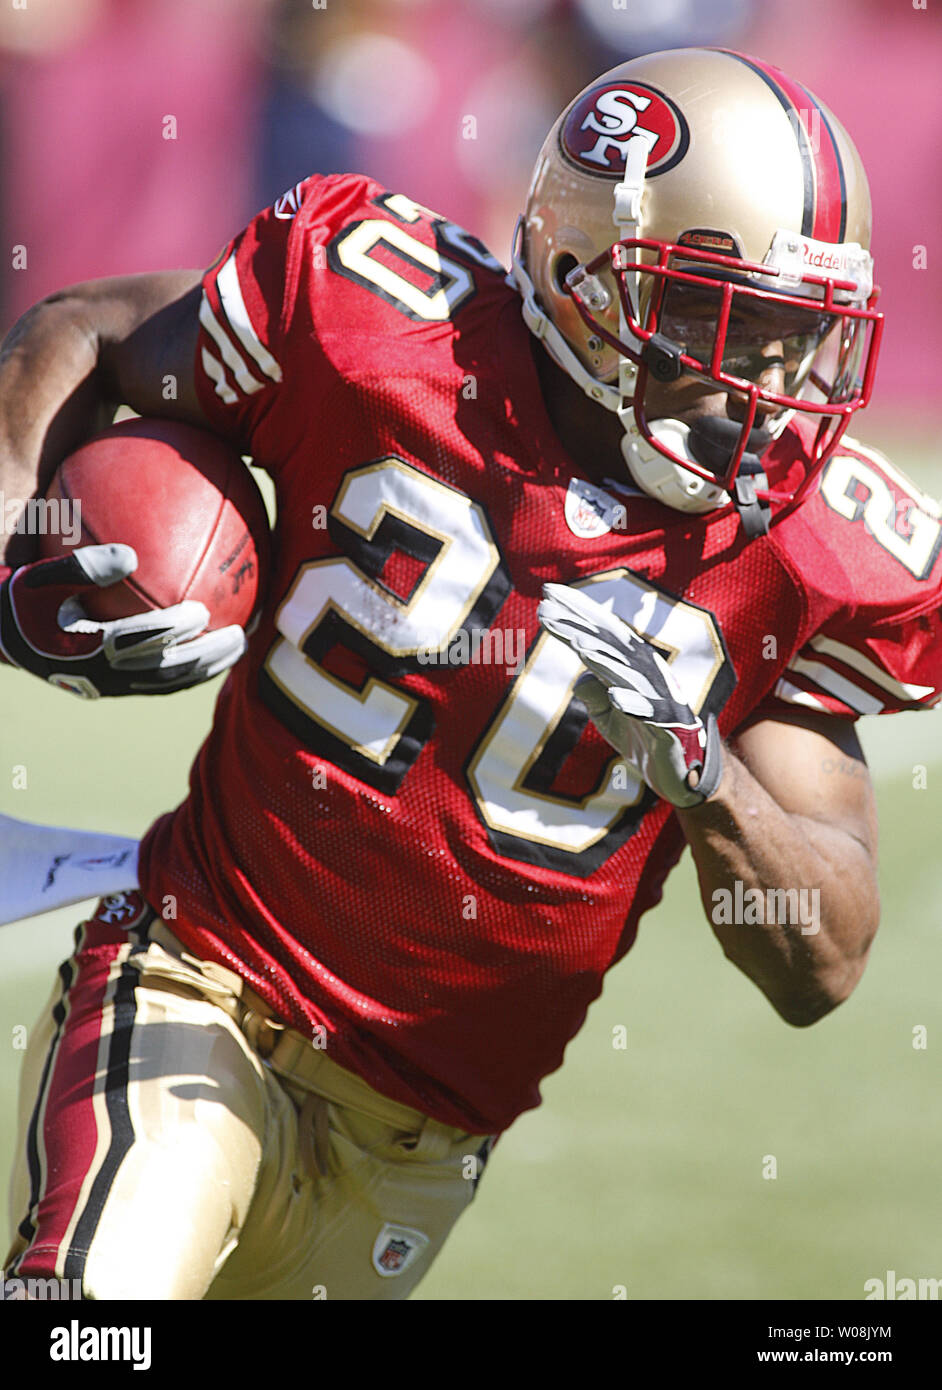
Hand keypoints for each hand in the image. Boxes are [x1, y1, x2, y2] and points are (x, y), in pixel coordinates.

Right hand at [0, 543, 246, 696]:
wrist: (3, 637)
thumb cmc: (26, 598)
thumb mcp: (42, 577)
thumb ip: (85, 565)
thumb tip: (131, 554)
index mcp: (86, 647)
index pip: (140, 639)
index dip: (173, 628)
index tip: (202, 609)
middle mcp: (103, 674)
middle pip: (165, 670)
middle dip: (204, 656)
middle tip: (239, 638)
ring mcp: (109, 686)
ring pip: (167, 683)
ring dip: (204, 669)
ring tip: (237, 650)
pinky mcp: (112, 690)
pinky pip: (158, 684)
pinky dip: (186, 671)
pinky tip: (209, 653)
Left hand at [537, 582, 723, 808]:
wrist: (678, 774)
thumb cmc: (641, 737)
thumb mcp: (608, 716)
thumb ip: (592, 693)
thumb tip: (580, 676)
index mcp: (632, 668)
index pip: (600, 635)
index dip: (575, 615)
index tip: (546, 597)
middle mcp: (647, 676)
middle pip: (610, 645)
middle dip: (579, 623)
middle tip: (547, 604)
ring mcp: (660, 701)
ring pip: (628, 675)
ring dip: (603, 658)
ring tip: (577, 642)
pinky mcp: (669, 729)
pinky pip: (651, 715)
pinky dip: (634, 705)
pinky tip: (614, 697)